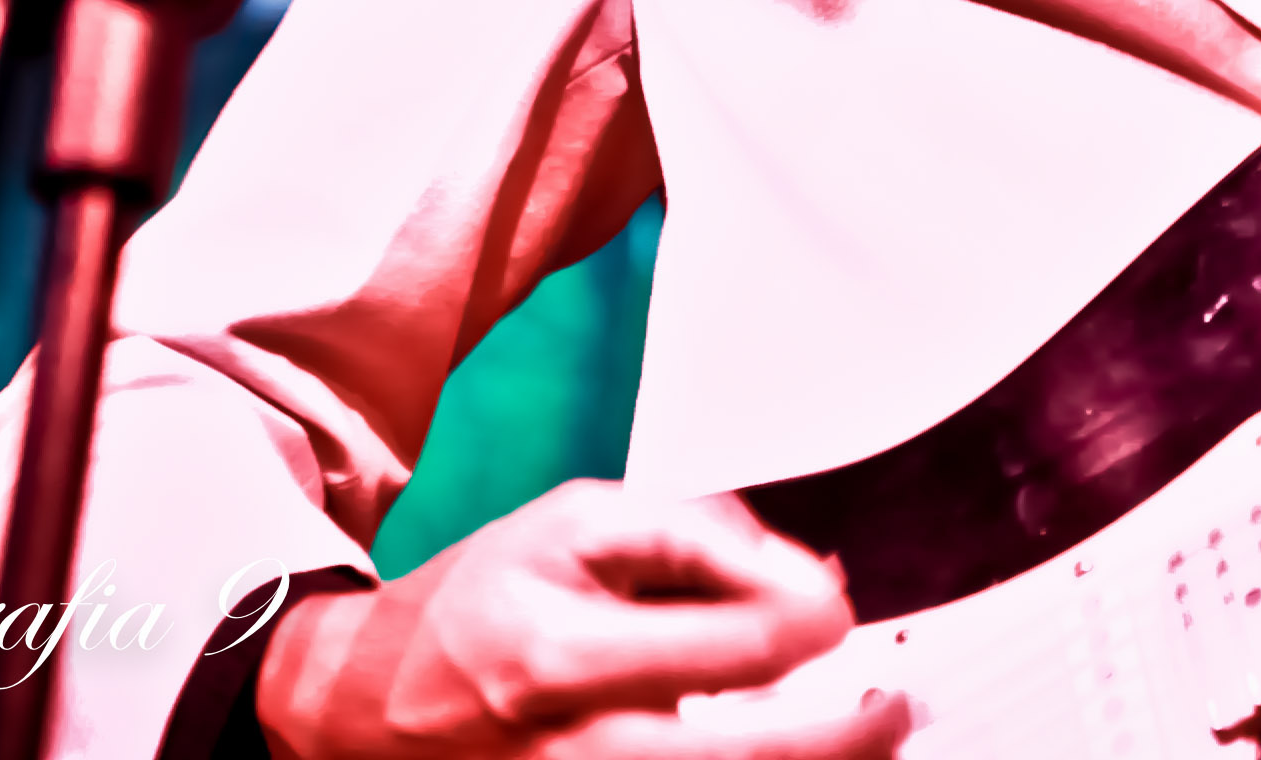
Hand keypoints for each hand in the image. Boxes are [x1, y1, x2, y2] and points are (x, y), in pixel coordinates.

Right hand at [255, 483, 906, 758]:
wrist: (365, 700)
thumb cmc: (479, 602)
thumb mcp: (577, 524)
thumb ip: (698, 536)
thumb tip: (803, 577)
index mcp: (563, 657)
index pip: (739, 650)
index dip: (814, 624)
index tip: (838, 610)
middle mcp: (568, 748)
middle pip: (744, 758)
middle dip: (844, 737)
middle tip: (895, 708)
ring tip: (869, 735)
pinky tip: (792, 750)